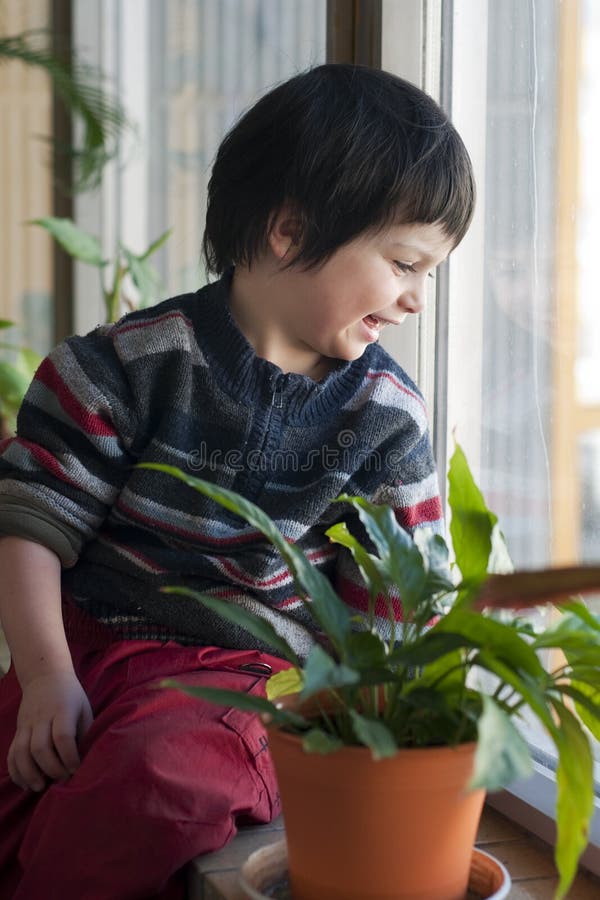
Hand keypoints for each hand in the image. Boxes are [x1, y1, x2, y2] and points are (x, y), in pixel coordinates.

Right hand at [7, 670, 93, 791]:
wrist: (45, 676)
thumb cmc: (71, 697)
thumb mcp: (84, 708)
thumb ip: (85, 732)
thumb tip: (88, 761)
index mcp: (63, 710)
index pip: (63, 736)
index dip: (69, 756)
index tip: (76, 769)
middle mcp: (42, 717)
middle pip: (40, 747)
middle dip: (51, 768)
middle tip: (61, 779)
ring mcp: (27, 724)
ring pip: (21, 752)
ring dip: (29, 773)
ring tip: (40, 787)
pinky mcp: (18, 730)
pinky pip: (11, 753)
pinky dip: (15, 771)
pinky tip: (25, 783)